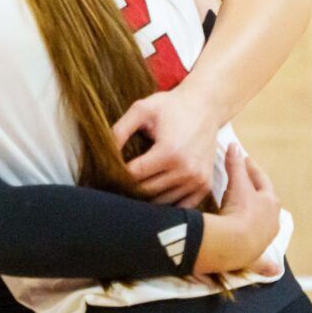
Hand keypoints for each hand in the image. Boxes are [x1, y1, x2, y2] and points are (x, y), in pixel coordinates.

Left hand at [113, 86, 222, 204]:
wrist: (206, 106)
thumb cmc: (172, 106)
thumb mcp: (141, 110)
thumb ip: (119, 130)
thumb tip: (105, 153)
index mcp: (170, 153)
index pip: (134, 175)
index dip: (118, 173)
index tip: (110, 168)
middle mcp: (186, 170)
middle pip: (146, 191)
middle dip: (130, 186)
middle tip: (118, 178)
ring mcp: (198, 180)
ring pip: (162, 202)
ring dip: (147, 197)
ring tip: (136, 183)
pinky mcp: (205, 185)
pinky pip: (181, 206)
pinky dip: (167, 203)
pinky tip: (156, 190)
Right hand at [195, 144, 282, 275]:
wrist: (233, 243)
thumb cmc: (238, 210)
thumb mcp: (236, 185)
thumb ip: (234, 165)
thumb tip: (234, 145)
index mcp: (270, 201)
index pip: (261, 180)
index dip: (251, 169)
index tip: (244, 161)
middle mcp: (273, 220)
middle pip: (267, 203)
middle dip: (259, 194)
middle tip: (248, 186)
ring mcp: (266, 239)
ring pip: (267, 227)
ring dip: (261, 221)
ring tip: (251, 218)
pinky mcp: (257, 257)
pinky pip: (264, 260)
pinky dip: (267, 263)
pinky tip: (272, 267)